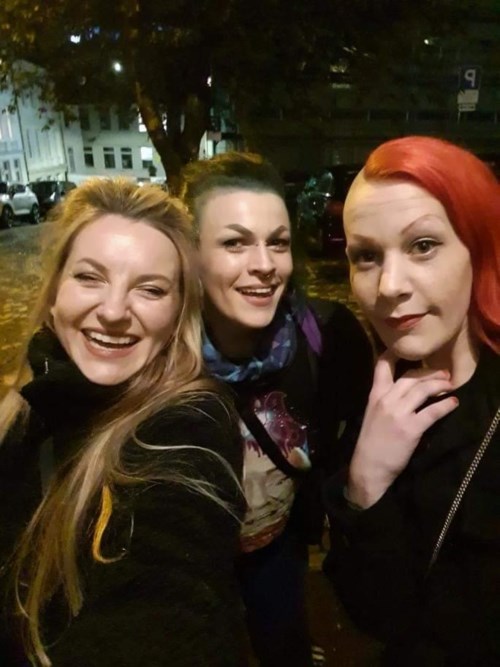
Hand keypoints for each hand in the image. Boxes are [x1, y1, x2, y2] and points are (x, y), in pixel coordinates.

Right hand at [346, 351, 458, 508]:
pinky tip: (453, 403)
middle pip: (410, 376)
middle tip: (443, 373)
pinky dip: (445, 406)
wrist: (368, 467)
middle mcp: (386, 400)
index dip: (394, 354)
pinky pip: (432, 412)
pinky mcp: (411, 428)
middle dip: (429, 372)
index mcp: (375, 395)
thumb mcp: (372, 414)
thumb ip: (385, 400)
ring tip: (449, 385)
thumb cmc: (371, 443)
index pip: (382, 366)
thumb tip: (405, 391)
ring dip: (439, 385)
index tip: (408, 350)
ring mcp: (398, 413)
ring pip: (422, 390)